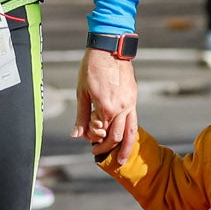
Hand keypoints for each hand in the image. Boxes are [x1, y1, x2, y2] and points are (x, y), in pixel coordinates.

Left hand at [75, 46, 139, 160]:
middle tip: (97, 153)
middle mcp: (121, 108)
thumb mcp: (81, 92)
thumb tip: (76, 135)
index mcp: (106, 107)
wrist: (110, 48)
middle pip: (115, 136)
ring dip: (125, 149)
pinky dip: (130, 133)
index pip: (99, 131)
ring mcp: (130, 103)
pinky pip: (134, 120)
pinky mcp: (134, 98)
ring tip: (121, 161)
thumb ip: (81, 116)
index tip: (87, 134)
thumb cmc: (92, 67)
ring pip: (130, 132)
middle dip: (106, 147)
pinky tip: (127, 140)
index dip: (92, 136)